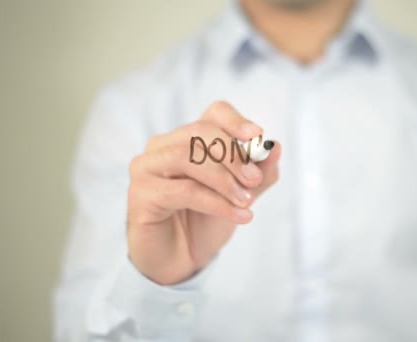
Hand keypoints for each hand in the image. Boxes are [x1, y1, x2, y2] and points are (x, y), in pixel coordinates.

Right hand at [126, 101, 280, 284]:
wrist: (181, 260)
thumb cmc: (206, 221)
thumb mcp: (241, 196)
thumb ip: (259, 174)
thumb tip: (275, 147)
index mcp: (189, 139)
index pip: (214, 114)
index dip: (236, 122)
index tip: (257, 136)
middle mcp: (163, 146)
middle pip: (200, 132)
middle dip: (233, 155)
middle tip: (254, 180)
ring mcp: (147, 167)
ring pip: (187, 157)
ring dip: (224, 180)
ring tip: (246, 201)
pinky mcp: (141, 194)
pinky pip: (183, 190)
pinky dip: (216, 202)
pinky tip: (238, 216)